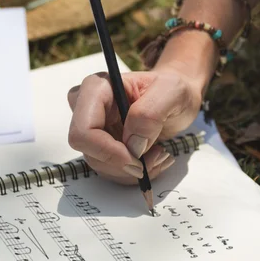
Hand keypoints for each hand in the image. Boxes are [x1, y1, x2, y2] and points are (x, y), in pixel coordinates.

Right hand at [67, 68, 202, 183]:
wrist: (176, 99)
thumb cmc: (172, 89)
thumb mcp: (172, 92)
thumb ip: (150, 113)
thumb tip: (133, 143)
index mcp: (97, 88)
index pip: (83, 130)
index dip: (107, 151)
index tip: (137, 159)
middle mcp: (87, 107)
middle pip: (88, 150)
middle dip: (123, 163)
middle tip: (155, 157)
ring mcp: (92, 127)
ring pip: (99, 164)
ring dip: (131, 170)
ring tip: (159, 154)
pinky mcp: (100, 143)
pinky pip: (109, 169)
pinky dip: (132, 172)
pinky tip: (152, 158)